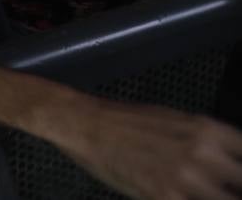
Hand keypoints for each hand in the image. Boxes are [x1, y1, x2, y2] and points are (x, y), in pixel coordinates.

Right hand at [58, 99, 241, 199]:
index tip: (237, 180)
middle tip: (224, 190)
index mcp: (209, 131)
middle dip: (236, 189)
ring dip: (218, 197)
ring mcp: (186, 179)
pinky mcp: (165, 197)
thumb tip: (230, 166)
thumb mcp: (179, 123)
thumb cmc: (130, 122)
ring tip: (202, 194)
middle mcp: (204, 154)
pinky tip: (183, 196)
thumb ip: (210, 144)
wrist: (88, 126)